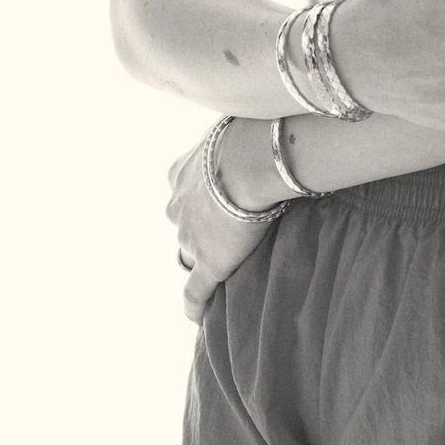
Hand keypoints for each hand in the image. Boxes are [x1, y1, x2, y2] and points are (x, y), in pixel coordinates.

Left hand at [165, 133, 278, 325]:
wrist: (251, 159)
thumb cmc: (250, 135)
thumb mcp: (237, 129)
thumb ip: (239, 140)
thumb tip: (267, 132)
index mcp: (181, 174)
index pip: (184, 196)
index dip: (198, 204)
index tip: (213, 207)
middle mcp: (177, 207)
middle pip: (183, 227)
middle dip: (197, 232)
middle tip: (222, 235)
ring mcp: (190, 237)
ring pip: (189, 255)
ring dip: (200, 260)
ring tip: (218, 269)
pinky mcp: (207, 263)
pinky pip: (194, 293)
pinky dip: (194, 306)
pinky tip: (197, 315)